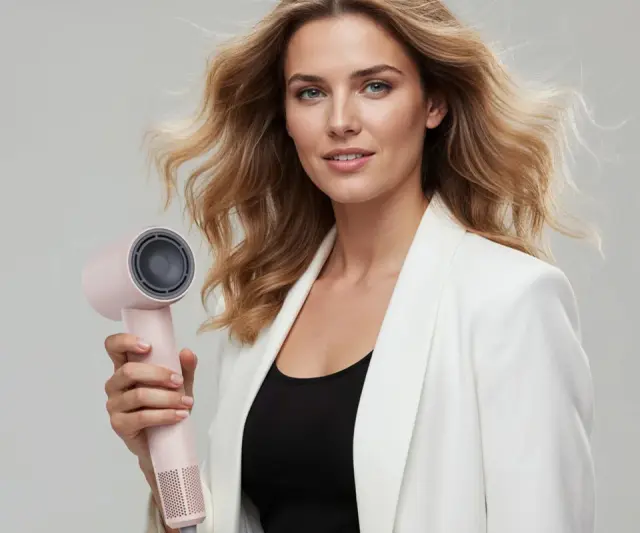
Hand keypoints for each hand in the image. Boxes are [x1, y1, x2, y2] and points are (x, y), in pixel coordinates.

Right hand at [103, 333, 197, 466]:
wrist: (165, 441)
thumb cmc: (167, 406)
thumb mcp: (180, 385)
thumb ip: (184, 368)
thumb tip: (187, 352)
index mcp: (125, 368)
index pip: (113, 346)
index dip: (125, 341)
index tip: (148, 346)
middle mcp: (115, 384)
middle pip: (129, 371)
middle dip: (158, 374)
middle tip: (179, 381)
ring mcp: (114, 405)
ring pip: (138, 395)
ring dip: (167, 398)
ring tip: (187, 402)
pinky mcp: (119, 425)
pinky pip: (141, 417)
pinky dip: (164, 415)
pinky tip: (180, 415)